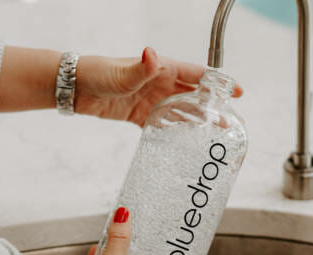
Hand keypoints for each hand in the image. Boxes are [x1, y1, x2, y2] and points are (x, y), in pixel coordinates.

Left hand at [75, 47, 243, 125]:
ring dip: (195, 122)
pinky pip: (161, 125)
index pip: (197, 75)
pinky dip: (173, 133)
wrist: (75, 88)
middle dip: (212, 107)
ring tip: (213, 135)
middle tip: (230, 122)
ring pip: (180, 112)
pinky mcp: (139, 115)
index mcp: (162, 69)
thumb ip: (140, 68)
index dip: (219, 83)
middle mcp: (160, 83)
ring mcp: (151, 100)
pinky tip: (183, 143)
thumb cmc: (98, 73)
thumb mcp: (121, 72)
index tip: (237, 93)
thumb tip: (152, 54)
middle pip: (193, 96)